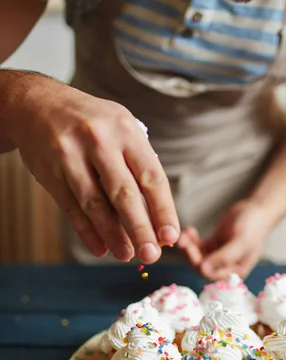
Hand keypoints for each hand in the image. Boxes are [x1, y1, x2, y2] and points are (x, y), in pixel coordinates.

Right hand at [12, 76, 179, 262]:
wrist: (39, 104)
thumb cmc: (94, 123)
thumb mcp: (122, 129)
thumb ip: (139, 166)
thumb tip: (156, 217)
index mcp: (126, 130)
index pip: (151, 176)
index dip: (163, 209)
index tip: (171, 235)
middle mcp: (99, 141)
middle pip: (124, 193)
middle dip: (140, 228)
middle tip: (151, 255)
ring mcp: (70, 156)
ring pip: (95, 204)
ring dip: (113, 235)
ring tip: (126, 255)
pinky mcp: (49, 172)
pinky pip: (71, 208)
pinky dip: (87, 231)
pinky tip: (100, 248)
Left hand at [178, 200, 268, 279]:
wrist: (257, 210)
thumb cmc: (253, 226)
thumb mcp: (240, 242)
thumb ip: (224, 257)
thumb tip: (203, 270)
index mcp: (235, 272)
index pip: (211, 275)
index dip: (197, 264)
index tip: (189, 248)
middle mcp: (226, 267)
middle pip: (201, 266)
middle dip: (190, 255)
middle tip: (182, 240)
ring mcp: (218, 256)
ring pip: (197, 256)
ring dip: (189, 247)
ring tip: (184, 234)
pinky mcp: (213, 245)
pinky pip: (198, 247)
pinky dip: (192, 240)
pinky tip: (189, 230)